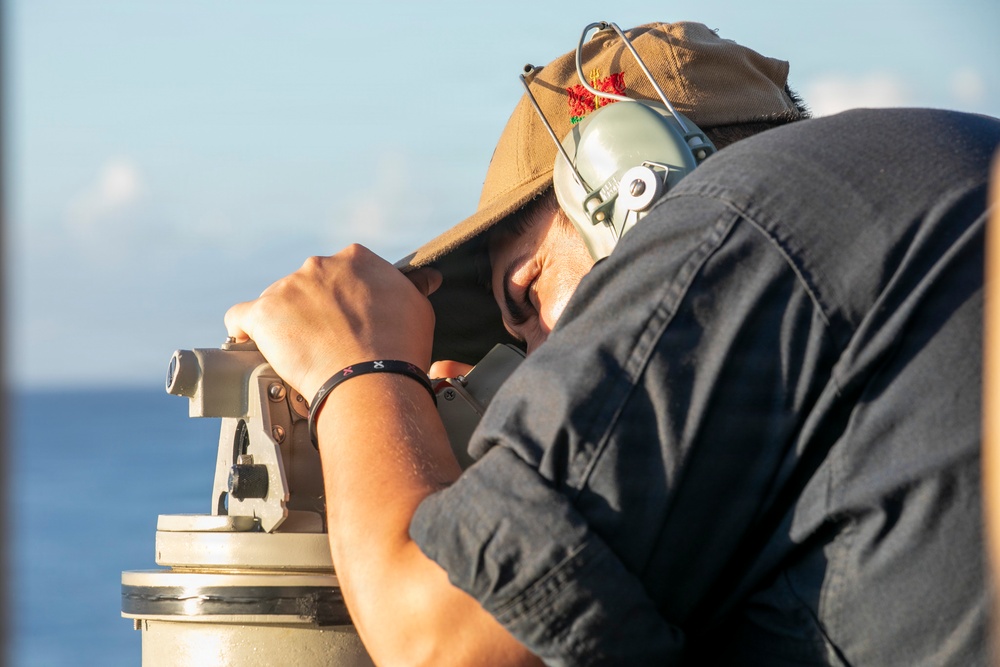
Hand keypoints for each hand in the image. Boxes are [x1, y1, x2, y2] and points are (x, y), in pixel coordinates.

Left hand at [224, 244, 441, 399]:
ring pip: (279, 303)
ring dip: (287, 324)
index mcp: (356, 259)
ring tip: (303, 357)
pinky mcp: (263, 314)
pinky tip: (250, 344)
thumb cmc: (400, 347)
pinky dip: (244, 331)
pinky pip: (240, 318)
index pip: (342, 273)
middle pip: (308, 286)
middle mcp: (320, 266)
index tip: (349, 320)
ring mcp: (288, 288)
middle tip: (329, 342)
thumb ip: (410, 288)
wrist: (373, 378)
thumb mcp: (417, 308)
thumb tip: (425, 278)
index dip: (344, 299)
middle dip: (315, 310)